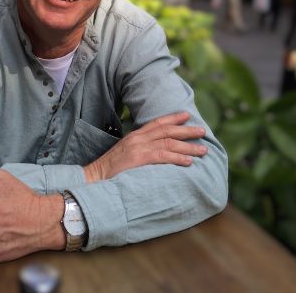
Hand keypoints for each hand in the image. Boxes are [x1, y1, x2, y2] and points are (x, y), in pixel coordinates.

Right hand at [83, 111, 206, 182]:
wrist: (93, 179)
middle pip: (167, 130)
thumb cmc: (109, 172)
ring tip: (202, 150)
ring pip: (169, 143)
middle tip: (203, 131)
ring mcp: (138, 148)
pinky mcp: (139, 159)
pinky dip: (178, 158)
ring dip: (188, 146)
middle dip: (187, 130)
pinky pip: (163, 156)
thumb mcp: (125, 155)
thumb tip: (155, 153)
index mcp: (134, 136)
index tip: (186, 116)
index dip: (173, 118)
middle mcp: (137, 139)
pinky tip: (189, 162)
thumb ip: (139, 150)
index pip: (156, 123)